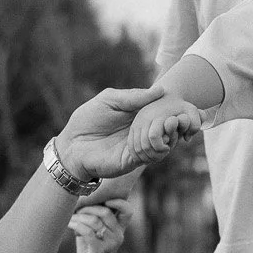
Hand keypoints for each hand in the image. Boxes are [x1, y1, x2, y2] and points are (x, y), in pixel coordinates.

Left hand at [58, 88, 200, 181]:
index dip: (174, 110)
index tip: (181, 104)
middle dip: (176, 124)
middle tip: (179, 117)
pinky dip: (156, 148)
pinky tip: (154, 138)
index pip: (162, 114)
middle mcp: (141, 133)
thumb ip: (133, 97)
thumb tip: (160, 90)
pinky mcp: (132, 162)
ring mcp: (138, 148)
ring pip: (163, 145)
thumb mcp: (110, 100)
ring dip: (168, 136)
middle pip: (167, 130)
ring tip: (168, 126)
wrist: (71, 145)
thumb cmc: (87, 120)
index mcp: (138, 117)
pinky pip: (150, 157)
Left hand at [72, 202, 125, 252]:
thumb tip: (81, 199)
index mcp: (120, 230)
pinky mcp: (99, 251)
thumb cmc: (91, 250)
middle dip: (88, 207)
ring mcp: (110, 244)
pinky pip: (87, 231)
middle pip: (105, 212)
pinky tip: (68, 223)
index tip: (103, 200)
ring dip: (79, 216)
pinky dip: (75, 224)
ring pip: (94, 221)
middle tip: (77, 210)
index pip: (128, 211)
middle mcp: (118, 236)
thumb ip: (95, 218)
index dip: (119, 202)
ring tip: (70, 217)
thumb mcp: (96, 233)